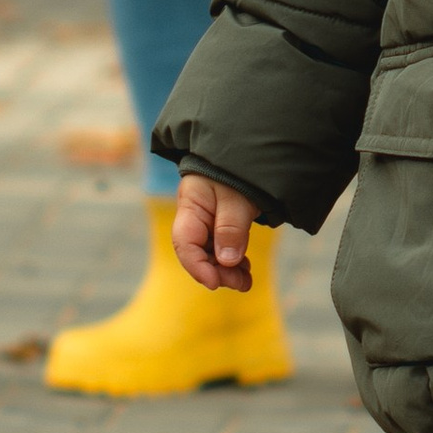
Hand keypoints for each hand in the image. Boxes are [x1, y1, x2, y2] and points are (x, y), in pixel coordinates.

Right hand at [174, 173, 258, 290]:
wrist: (247, 148)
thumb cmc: (237, 169)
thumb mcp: (236, 197)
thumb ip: (231, 228)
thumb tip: (227, 261)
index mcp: (191, 206)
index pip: (185, 242)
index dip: (197, 266)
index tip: (214, 283)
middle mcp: (195, 216)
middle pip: (198, 253)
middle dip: (217, 272)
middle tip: (241, 283)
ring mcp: (208, 221)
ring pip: (211, 253)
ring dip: (227, 270)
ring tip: (245, 281)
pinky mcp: (221, 223)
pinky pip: (222, 247)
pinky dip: (233, 261)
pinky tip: (244, 268)